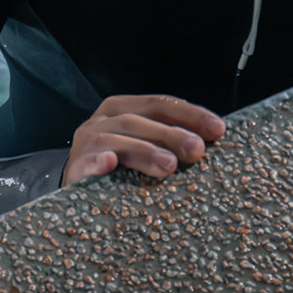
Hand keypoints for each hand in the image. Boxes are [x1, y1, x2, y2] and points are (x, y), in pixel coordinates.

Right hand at [62, 94, 224, 185]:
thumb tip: (209, 143)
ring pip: (118, 139)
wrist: (78, 187)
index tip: (217, 130)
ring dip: (145, 150)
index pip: (160, 104)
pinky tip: (110, 164)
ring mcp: (87, 142)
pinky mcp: (76, 167)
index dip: (190, 114)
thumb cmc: (120, 167)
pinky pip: (89, 162)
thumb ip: (168, 140)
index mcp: (123, 108)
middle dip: (171, 133)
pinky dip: (99, 161)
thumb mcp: (143, 145)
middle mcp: (104, 120)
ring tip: (169, 165)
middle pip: (140, 119)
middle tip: (197, 150)